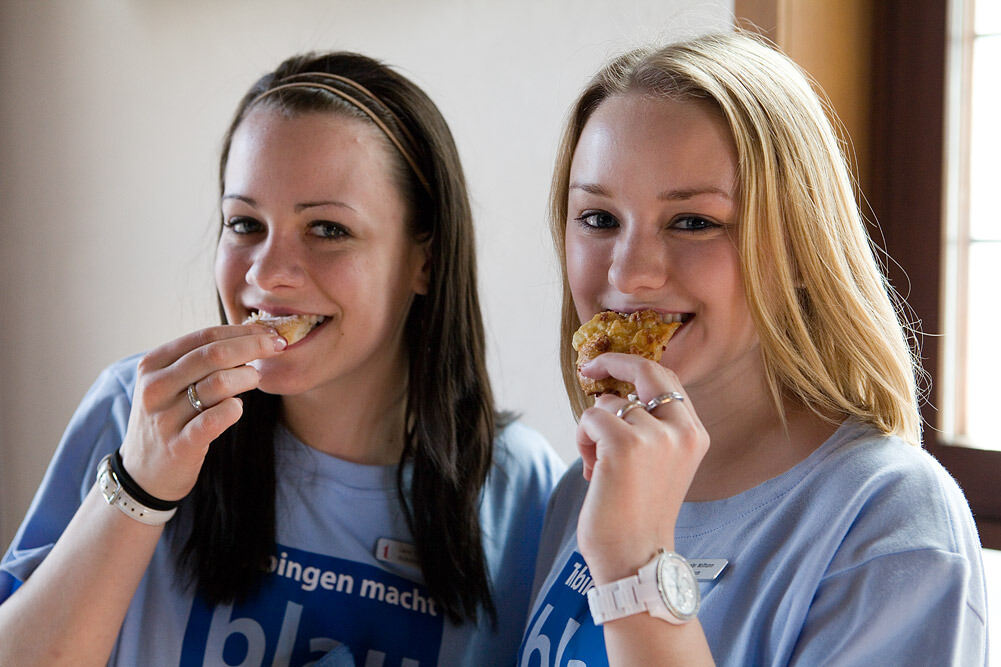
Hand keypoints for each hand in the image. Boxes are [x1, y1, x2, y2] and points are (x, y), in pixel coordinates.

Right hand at [118, 325, 286, 501]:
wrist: (144, 471)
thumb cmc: (170, 418)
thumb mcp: (173, 383)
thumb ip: (203, 360)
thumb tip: (253, 337)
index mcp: (154, 364)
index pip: (205, 336)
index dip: (242, 331)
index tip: (269, 333)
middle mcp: (156, 387)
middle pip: (214, 354)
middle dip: (253, 346)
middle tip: (277, 347)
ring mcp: (165, 417)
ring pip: (218, 383)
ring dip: (247, 377)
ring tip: (254, 380)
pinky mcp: (179, 445)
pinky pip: (215, 419)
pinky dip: (234, 409)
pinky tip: (237, 408)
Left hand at [575, 353, 708, 583]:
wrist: (636, 558)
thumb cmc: (640, 515)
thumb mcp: (661, 464)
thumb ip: (652, 427)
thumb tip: (617, 394)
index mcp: (694, 434)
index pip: (668, 379)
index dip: (635, 366)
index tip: (608, 363)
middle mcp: (681, 430)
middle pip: (646, 370)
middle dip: (612, 361)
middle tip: (588, 368)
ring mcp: (654, 435)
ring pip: (607, 403)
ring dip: (592, 431)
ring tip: (599, 467)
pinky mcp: (623, 444)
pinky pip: (590, 418)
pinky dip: (582, 440)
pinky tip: (592, 470)